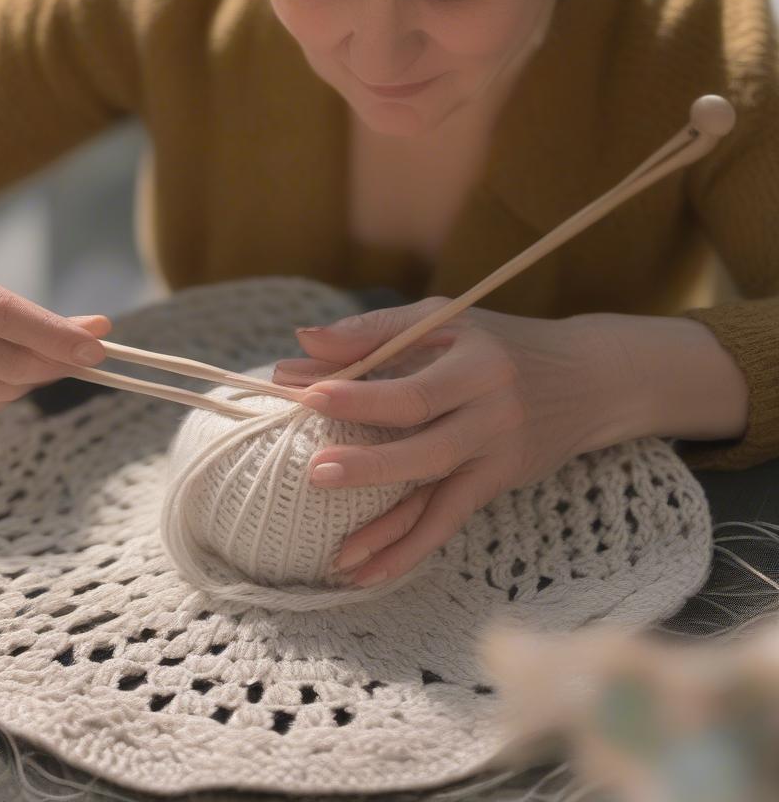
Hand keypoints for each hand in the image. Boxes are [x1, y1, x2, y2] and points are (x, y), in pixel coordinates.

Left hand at [273, 296, 630, 587]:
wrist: (590, 378)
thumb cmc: (497, 342)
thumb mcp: (442, 319)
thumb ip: (372, 331)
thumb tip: (303, 341)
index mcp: (476, 365)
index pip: (414, 390)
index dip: (361, 396)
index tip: (306, 396)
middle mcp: (492, 415)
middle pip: (427, 449)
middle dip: (369, 465)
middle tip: (314, 473)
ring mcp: (497, 456)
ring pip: (439, 499)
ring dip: (388, 531)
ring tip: (338, 559)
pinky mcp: (496, 484)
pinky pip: (449, 520)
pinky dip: (410, 549)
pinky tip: (370, 573)